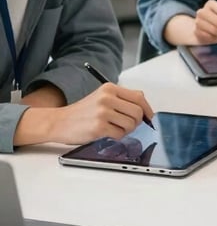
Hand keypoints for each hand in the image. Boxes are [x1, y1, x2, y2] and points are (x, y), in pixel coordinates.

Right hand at [16, 83, 153, 145]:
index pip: (139, 97)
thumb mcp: (102, 98)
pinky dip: (117, 136)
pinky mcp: (99, 127)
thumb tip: (145, 110)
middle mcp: (107, 98)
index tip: (148, 117)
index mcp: (109, 89)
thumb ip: (122, 100)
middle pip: (137, 112)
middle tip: (129, 126)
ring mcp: (102, 112)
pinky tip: (107, 134)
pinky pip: (120, 134)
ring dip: (126, 130)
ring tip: (115, 129)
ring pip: (130, 124)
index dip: (147, 109)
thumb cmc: (82, 112)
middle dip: (137, 122)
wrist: (58, 122)